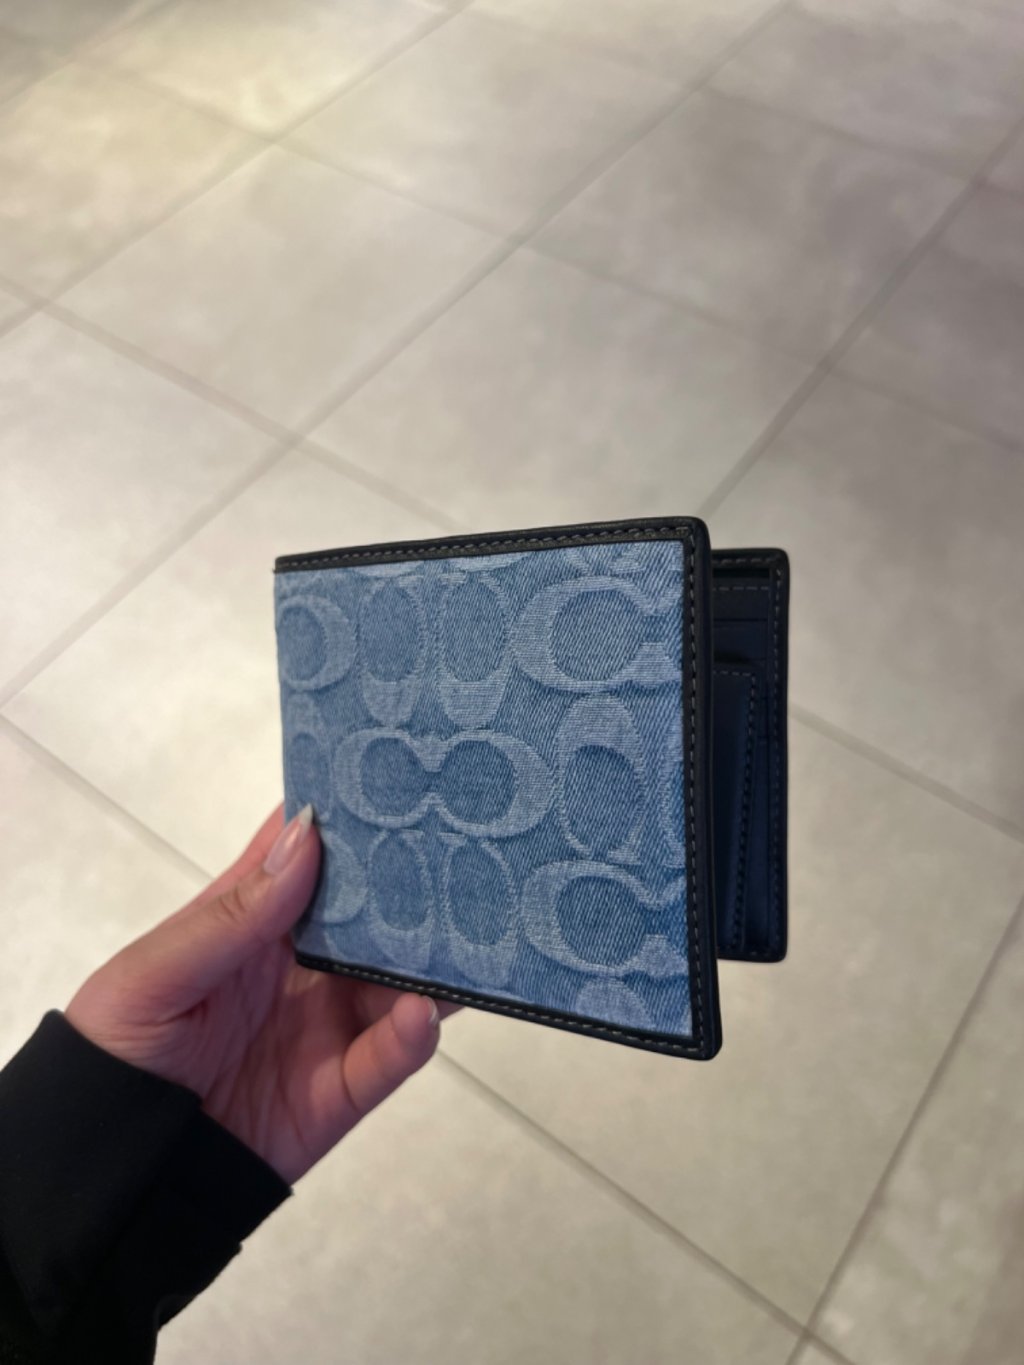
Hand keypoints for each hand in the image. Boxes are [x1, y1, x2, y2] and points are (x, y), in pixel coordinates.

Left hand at [65, 805, 450, 1184]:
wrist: (111, 1175)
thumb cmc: (115, 1050)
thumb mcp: (157, 973)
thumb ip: (234, 913)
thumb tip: (308, 835)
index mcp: (254, 919)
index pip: (312, 853)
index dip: (353, 815)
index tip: (405, 777)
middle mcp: (303, 963)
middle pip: (375, 911)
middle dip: (417, 881)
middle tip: (467, 848)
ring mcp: (326, 1023)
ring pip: (400, 979)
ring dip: (434, 957)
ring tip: (470, 931)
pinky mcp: (340, 1089)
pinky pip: (387, 1058)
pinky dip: (412, 1036)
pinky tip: (422, 1012)